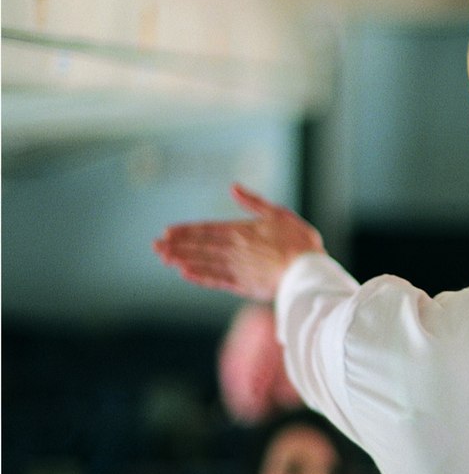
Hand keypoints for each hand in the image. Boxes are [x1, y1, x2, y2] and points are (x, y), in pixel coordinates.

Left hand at [154, 184, 323, 301]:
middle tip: (155, 247)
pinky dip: (200, 277)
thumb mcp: (279, 213)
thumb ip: (254, 202)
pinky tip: (186, 275)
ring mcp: (237, 268)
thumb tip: (233, 188)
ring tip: (165, 260)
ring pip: (203, 263)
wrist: (307, 271)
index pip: (206, 229)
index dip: (185, 231)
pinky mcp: (244, 285)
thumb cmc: (298, 241)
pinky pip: (216, 280)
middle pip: (199, 246)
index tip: (166, 232)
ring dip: (182, 260)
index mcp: (241, 231)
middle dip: (176, 246)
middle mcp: (234, 249)